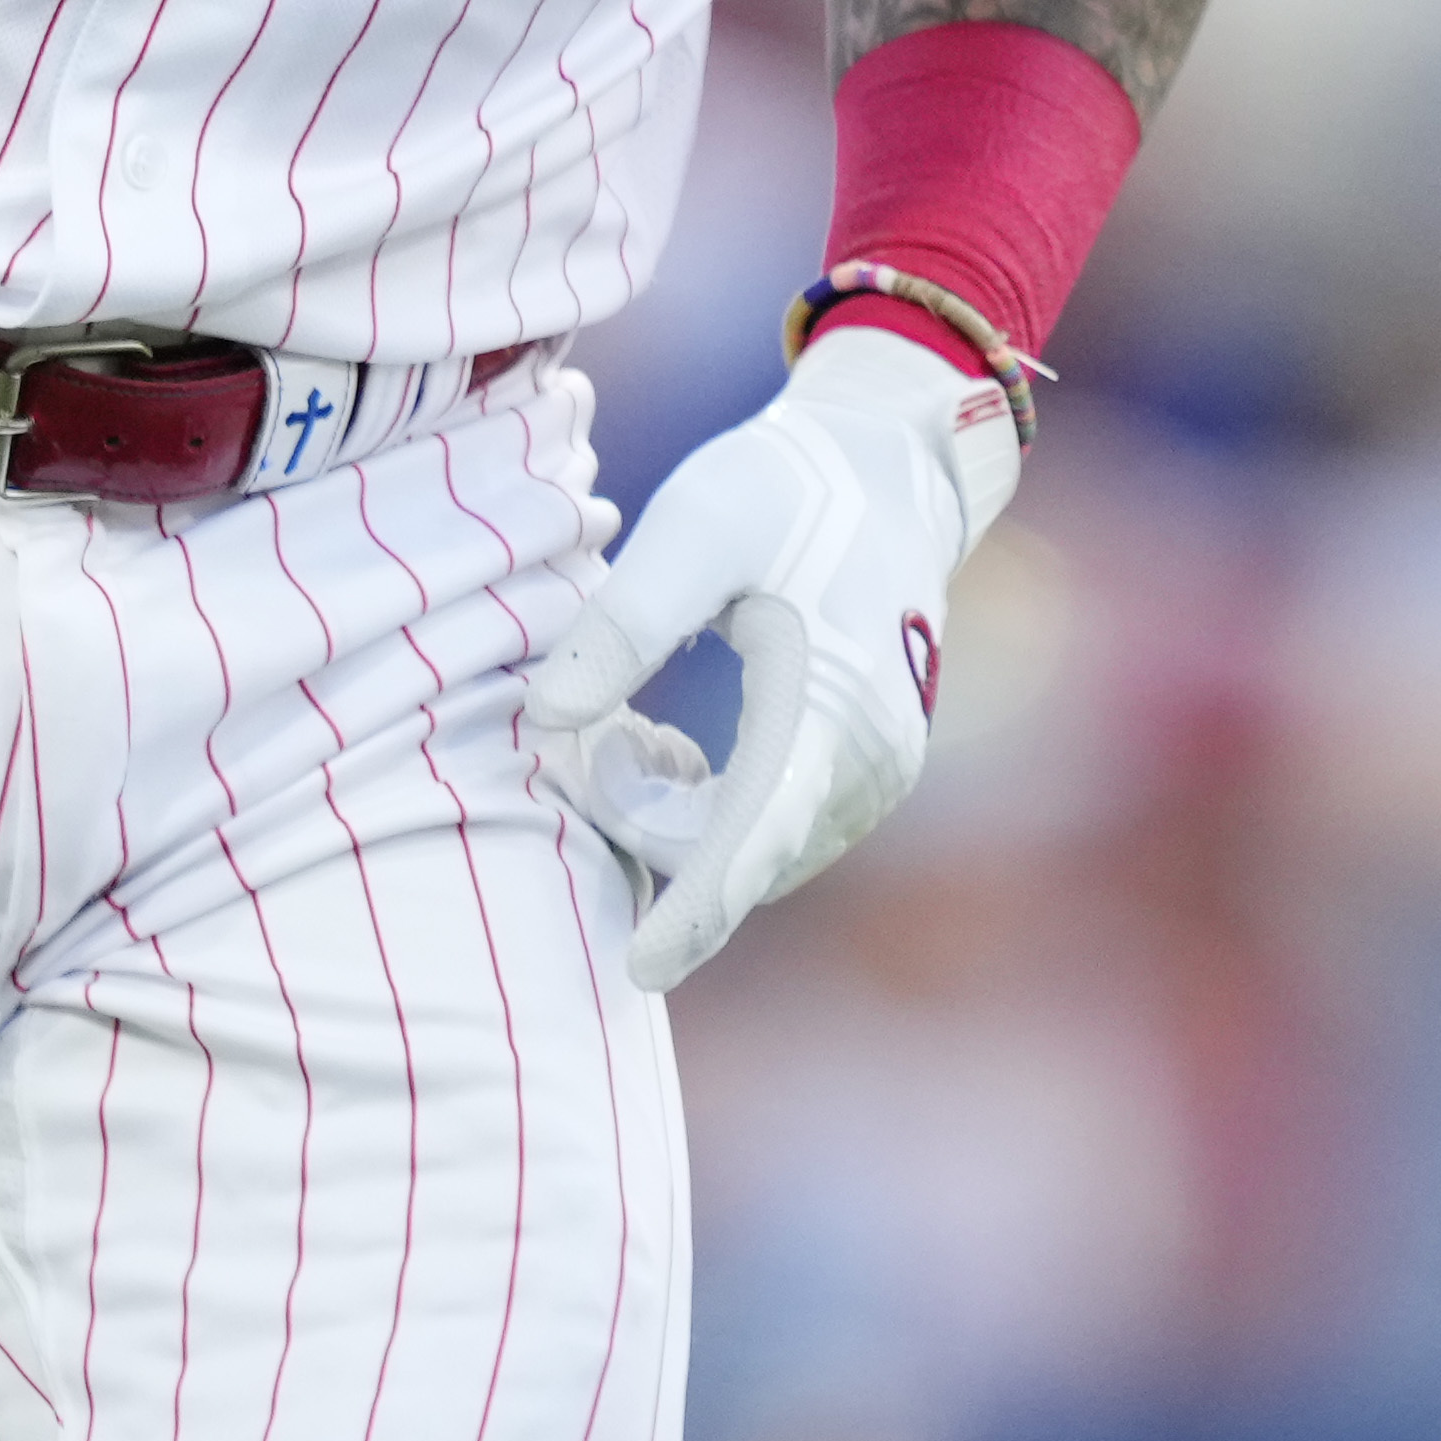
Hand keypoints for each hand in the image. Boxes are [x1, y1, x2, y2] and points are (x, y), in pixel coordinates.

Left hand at [523, 325, 1023, 989]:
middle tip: (590, 739)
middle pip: (738, 852)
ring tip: (634, 730)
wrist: (892, 473)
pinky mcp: (863, 776)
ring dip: (674, 820)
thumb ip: (626, 621)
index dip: (698, 905)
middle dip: (645, 824)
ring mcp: (876, 777)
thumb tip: (548, 716)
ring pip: (752, 851)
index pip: (759, 832)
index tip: (643, 967)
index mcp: (832, 702)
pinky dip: (709, 813)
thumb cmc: (789, 488)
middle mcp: (869, 762)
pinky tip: (671, 747)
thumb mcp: (699, 522)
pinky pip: (771, 832)